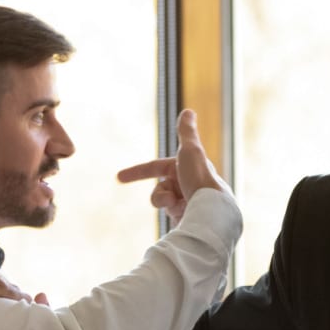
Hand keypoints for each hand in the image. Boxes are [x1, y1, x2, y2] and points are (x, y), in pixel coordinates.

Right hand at [115, 108, 230, 223]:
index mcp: (189, 167)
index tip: (118, 178)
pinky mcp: (188, 217)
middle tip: (170, 200)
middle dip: (159, 194)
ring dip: (166, 202)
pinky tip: (183, 214)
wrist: (212, 211)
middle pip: (159, 187)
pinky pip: (169, 214)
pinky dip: (172, 213)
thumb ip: (187, 132)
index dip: (137, 172)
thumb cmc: (200, 179)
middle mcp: (190, 184)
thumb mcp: (191, 151)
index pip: (157, 167)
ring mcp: (188, 201)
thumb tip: (188, 112)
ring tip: (180, 206)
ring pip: (162, 201)